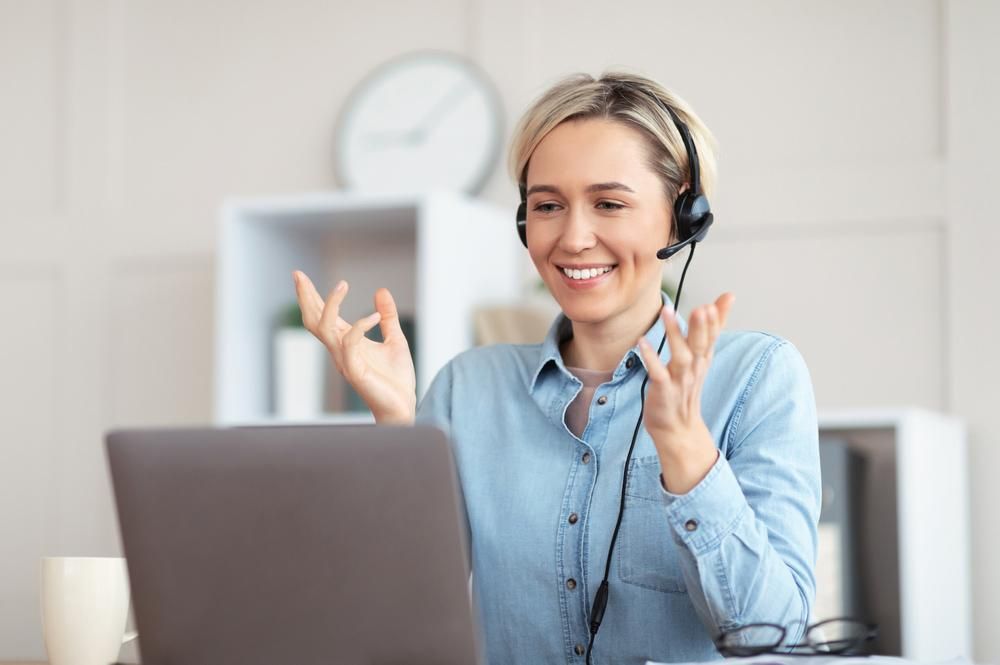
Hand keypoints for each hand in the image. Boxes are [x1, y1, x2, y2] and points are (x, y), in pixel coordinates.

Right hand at [292, 270, 415, 423]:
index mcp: (346, 343)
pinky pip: (349, 343)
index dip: (311, 296)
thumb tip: (381, 291)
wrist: (403, 408)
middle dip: (305, 297)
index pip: (322, 316)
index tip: (300, 275)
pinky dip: (359, 326)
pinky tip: (374, 316)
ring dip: (330, 305)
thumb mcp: (395, 340)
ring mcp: (344, 361)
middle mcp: (340, 351)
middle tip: (298, 274)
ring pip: (324, 329)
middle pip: (313, 320)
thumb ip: (387, 317)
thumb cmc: (396, 379)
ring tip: (342, 284)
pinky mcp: (355, 371)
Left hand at [635, 293, 735, 492]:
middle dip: (702, 327)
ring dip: (675, 335)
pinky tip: (642, 342)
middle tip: (702, 308)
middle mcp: (695, 368)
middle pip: (701, 345)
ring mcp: (679, 380)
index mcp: (703, 358)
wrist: (677, 427)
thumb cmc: (686, 385)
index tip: (724, 299)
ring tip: (667, 312)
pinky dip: (650, 358)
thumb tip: (728, 297)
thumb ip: (713, 325)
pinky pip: (657, 373)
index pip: (714, 336)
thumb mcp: (703, 355)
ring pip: (681, 356)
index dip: (717, 319)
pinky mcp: (663, 390)